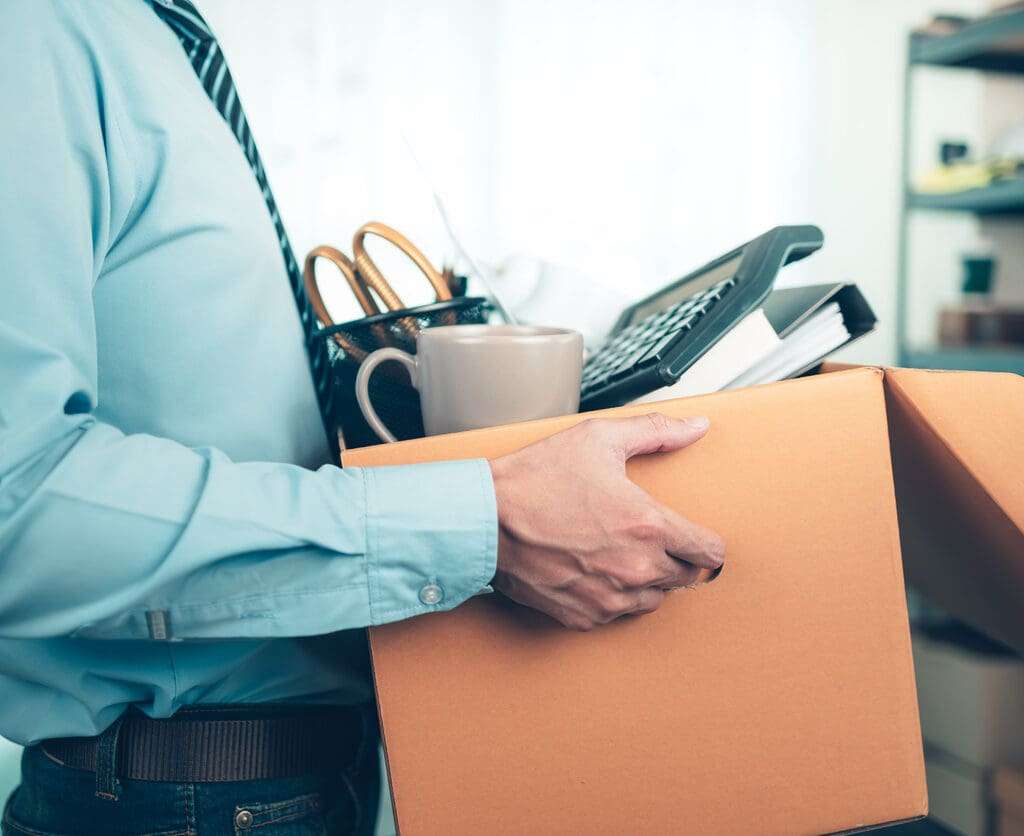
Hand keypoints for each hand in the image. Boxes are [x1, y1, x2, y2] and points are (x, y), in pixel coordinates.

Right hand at [489, 414, 724, 630]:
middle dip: (677, 558)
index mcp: (648, 526)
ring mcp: (610, 598)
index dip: (708, 544)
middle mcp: (636, 568)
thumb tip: (696, 427)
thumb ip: (656, 432)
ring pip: (655, 600)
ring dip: (649, 580)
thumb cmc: (535, 480)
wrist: (483, 520)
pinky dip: (614, 596)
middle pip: (688, 579)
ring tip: (621, 552)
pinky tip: (595, 570)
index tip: (698, 538)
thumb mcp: (598, 439)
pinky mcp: (584, 616)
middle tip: (651, 538)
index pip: (710, 554)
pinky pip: (618, 614)